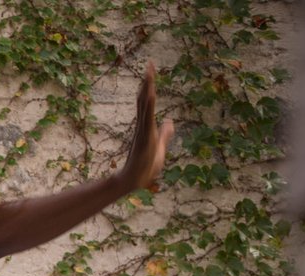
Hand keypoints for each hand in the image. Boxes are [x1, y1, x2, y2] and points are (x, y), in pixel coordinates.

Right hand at [123, 60, 174, 192]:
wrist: (134, 181)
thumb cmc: (145, 167)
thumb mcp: (160, 146)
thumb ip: (165, 134)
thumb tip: (170, 122)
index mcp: (146, 126)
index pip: (148, 102)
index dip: (149, 87)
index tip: (151, 72)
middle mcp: (143, 125)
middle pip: (145, 98)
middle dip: (148, 82)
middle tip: (149, 65)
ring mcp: (143, 130)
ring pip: (145, 104)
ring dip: (148, 89)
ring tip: (149, 73)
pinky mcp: (145, 136)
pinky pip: (147, 117)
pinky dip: (149, 104)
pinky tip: (151, 93)